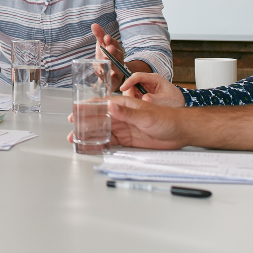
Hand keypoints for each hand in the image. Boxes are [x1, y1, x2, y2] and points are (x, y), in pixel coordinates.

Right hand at [66, 96, 185, 147]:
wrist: (180, 132)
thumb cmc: (166, 118)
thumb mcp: (146, 115)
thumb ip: (127, 112)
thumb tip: (110, 106)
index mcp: (123, 104)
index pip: (100, 105)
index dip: (86, 108)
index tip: (74, 112)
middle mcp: (121, 115)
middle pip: (98, 119)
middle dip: (84, 124)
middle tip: (72, 132)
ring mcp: (124, 127)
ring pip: (102, 131)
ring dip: (90, 135)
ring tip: (78, 141)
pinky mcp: (128, 139)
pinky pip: (111, 141)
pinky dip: (101, 144)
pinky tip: (93, 147)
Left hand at [92, 23, 126, 90]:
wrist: (112, 76)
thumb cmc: (107, 58)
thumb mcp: (102, 46)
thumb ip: (99, 36)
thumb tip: (94, 24)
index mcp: (116, 50)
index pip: (115, 44)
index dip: (111, 41)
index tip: (106, 37)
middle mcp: (118, 60)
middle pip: (117, 55)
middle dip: (113, 51)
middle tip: (108, 48)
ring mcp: (117, 70)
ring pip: (116, 66)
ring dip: (112, 62)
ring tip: (105, 59)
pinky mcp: (114, 81)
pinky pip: (112, 79)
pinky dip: (108, 76)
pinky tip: (102, 72)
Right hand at [120, 72, 184, 107]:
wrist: (181, 105)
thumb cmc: (176, 101)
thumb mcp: (166, 100)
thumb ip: (155, 99)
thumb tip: (144, 99)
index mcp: (154, 78)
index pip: (138, 76)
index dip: (129, 81)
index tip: (123, 88)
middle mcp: (148, 81)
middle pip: (132, 83)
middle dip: (128, 91)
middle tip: (129, 101)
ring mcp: (145, 88)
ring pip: (132, 90)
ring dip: (130, 97)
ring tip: (134, 106)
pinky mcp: (143, 94)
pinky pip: (134, 96)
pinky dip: (133, 101)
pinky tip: (136, 108)